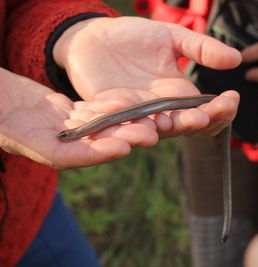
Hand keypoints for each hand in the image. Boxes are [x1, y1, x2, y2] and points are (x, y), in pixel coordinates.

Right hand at [0, 68, 158, 168]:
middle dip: (122, 138)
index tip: (123, 148)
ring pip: (96, 126)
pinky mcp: (63, 112)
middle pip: (92, 142)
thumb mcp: (2, 120)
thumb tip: (55, 137)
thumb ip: (20, 132)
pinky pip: (89, 111)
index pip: (70, 155)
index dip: (97, 153)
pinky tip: (126, 103)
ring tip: (149, 120)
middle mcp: (51, 140)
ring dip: (123, 124)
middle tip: (151, 135)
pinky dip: (107, 107)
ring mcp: (58, 125)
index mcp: (31, 146)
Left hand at [53, 16, 240, 136]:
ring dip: (164, 128)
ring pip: (155, 129)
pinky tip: (133, 113)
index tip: (231, 97)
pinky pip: (119, 121)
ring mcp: (136, 113)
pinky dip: (126, 120)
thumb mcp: (172, 37)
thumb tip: (237, 59)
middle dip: (199, 122)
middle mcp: (162, 109)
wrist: (94, 37)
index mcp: (180, 94)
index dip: (222, 110)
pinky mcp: (108, 112)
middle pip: (186, 126)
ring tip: (170, 121)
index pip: (207, 112)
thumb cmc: (135, 38)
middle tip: (205, 115)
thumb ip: (202, 49)